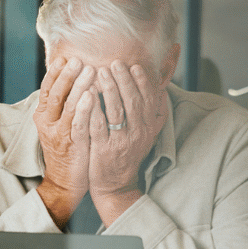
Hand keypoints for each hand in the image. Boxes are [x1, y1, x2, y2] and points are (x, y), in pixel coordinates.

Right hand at [34, 57, 99, 227]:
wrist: (64, 181)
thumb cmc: (66, 150)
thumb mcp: (57, 126)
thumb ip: (62, 106)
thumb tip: (70, 82)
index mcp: (43, 117)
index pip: (46, 90)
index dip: (54, 74)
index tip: (63, 58)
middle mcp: (47, 124)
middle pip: (55, 94)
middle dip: (66, 75)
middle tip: (77, 59)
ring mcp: (59, 134)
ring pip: (67, 106)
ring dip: (78, 86)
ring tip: (89, 70)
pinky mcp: (72, 145)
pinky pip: (78, 123)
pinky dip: (84, 108)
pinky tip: (92, 95)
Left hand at [88, 60, 167, 221]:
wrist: (116, 184)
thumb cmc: (129, 153)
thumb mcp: (147, 135)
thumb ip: (154, 113)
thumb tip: (161, 88)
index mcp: (149, 128)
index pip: (150, 100)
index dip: (143, 82)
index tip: (135, 66)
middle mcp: (138, 134)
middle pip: (133, 102)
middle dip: (124, 80)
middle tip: (115, 63)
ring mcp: (120, 142)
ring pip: (115, 111)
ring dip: (108, 89)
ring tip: (100, 72)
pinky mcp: (102, 149)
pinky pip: (97, 125)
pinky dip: (92, 109)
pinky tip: (86, 94)